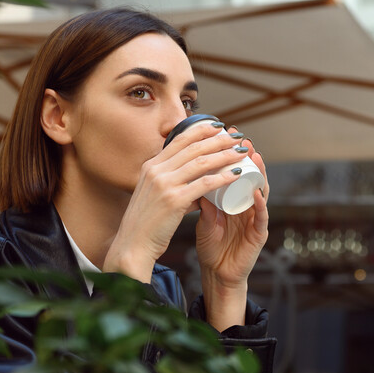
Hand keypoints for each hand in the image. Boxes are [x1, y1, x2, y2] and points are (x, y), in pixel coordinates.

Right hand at [104, 123, 253, 282]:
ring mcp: (164, 184)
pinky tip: (236, 175)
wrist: (131, 246)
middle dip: (218, 139)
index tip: (219, 126)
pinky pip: (204, 184)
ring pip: (201, 162)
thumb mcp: (154, 196)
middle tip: (237, 137)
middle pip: (193, 147)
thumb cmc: (145, 224)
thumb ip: (173, 186)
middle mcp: (156, 170)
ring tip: (241, 152)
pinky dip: (222, 177)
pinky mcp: (174, 200)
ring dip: (224, 155)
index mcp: (150, 166)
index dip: (201, 130)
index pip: (179, 139)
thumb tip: (197, 187)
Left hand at [195, 129, 268, 329]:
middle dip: (249, 157)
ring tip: (254, 157)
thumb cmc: (212, 246)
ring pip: (262, 191)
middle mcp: (247, 205)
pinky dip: (261, 204)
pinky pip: (261, 216)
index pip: (235, 172)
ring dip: (259, 174)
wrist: (217, 273)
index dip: (231, 155)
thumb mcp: (204, 220)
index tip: (225, 136)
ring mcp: (255, 218)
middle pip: (251, 176)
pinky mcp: (259, 233)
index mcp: (234, 199)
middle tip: (243, 140)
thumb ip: (203, 203)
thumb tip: (195, 179)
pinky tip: (257, 192)